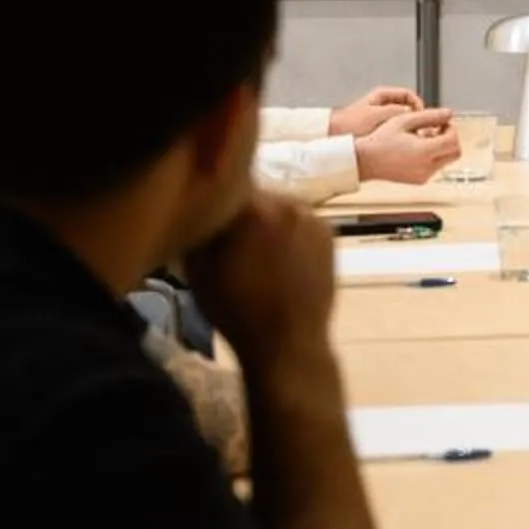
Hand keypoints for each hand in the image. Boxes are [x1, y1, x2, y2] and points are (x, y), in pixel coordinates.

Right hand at [184, 192, 337, 367]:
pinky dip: (287, 232)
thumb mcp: (198, 267)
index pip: (226, 185)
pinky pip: (299, 221)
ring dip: (266, 221)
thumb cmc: (235, 309)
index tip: (207, 216)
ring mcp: (313, 217)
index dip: (213, 200)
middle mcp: (289, 202)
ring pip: (278, 206)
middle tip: (230, 237)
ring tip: (255, 252)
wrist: (287, 343)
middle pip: (255, 194)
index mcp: (254, 207)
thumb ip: (200, 224)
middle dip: (242, 210)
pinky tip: (278, 259)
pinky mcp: (330, 233)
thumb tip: (201, 201)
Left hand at [327, 85, 423, 135]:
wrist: (332, 136)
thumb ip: (398, 112)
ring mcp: (380, 117)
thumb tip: (416, 115)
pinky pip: (394, 130)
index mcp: (382, 95)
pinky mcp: (377, 129)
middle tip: (419, 130)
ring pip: (402, 121)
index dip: (418, 106)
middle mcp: (382, 104)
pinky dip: (399, 135)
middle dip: (414, 119)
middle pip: (408, 109)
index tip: (422, 117)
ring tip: (409, 139)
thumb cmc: (350, 124)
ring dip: (407, 129)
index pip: (410, 96)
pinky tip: (398, 144)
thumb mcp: (378, 115)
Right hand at [354, 106, 458, 185]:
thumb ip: (430, 115)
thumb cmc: (380, 140)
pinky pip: (435, 167)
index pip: (453, 140)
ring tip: (425, 137)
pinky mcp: (419, 180)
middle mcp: (426, 166)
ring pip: (447, 160)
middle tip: (439, 129)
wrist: (365, 160)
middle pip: (455, 153)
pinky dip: (433, 157)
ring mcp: (423, 175)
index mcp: (425, 151)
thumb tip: (448, 113)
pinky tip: (418, 147)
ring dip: (442, 147)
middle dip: (451, 139)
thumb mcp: (405, 120)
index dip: (452, 128)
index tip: (443, 122)